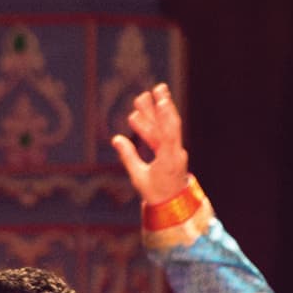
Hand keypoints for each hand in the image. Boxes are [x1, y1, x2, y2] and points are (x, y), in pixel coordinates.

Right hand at [108, 81, 190, 216]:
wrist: (172, 204)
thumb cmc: (155, 192)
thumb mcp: (139, 177)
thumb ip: (128, 157)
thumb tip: (116, 139)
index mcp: (169, 159)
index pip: (165, 134)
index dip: (159, 117)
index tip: (154, 101)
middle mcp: (176, 152)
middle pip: (170, 125)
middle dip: (163, 106)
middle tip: (157, 88)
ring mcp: (176, 150)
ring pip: (168, 126)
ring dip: (161, 109)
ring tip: (154, 92)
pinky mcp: (173, 150)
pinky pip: (166, 133)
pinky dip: (158, 122)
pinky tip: (152, 110)